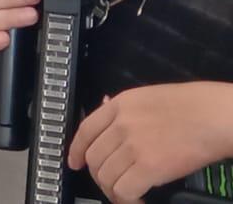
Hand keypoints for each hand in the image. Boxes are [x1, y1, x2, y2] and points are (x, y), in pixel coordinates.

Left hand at [69, 82, 232, 203]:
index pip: (85, 131)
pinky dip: (127, 200)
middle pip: (94, 157)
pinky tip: (138, 199)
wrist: (215, 116)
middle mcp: (121, 125)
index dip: (76, 150)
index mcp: (119, 106)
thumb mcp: (148, 96)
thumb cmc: (191, 105)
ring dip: (113, 191)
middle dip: (99, 176)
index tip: (75, 162)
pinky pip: (123, 190)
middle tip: (112, 184)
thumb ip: (124, 108)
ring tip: (127, 194)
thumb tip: (105, 107)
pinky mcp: (149, 167)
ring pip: (106, 176)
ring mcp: (133, 146)